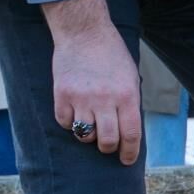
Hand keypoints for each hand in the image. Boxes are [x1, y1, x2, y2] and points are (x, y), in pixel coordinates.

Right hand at [43, 0, 140, 165]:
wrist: (84, 32)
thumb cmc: (112, 55)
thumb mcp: (130, 78)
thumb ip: (129, 103)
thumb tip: (127, 132)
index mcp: (127, 95)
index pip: (131, 134)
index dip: (130, 152)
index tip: (127, 161)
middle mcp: (105, 99)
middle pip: (107, 140)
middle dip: (109, 148)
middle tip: (108, 146)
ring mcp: (81, 98)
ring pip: (84, 135)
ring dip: (89, 136)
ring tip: (92, 126)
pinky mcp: (61, 94)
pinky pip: (65, 122)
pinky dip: (70, 124)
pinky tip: (75, 114)